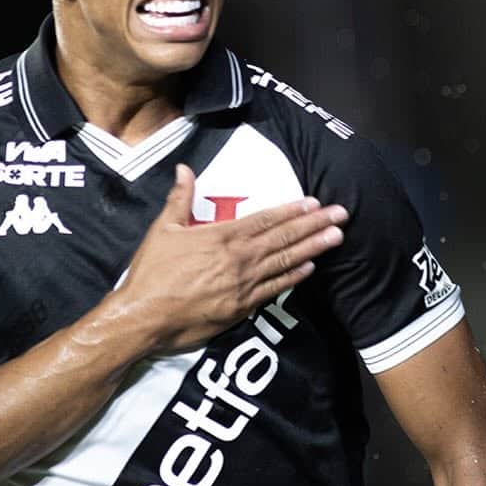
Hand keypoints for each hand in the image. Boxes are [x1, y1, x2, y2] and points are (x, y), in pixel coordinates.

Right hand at [116, 163, 346, 351]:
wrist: (144, 317)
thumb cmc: (152, 272)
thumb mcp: (163, 229)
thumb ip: (179, 198)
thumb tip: (183, 168)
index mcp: (221, 236)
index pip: (265, 219)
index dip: (292, 210)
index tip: (315, 202)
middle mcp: (239, 259)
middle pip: (283, 238)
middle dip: (314, 225)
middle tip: (342, 215)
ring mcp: (243, 285)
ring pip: (285, 262)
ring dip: (313, 249)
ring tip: (336, 238)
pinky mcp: (241, 309)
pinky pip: (274, 289)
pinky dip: (294, 277)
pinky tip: (310, 269)